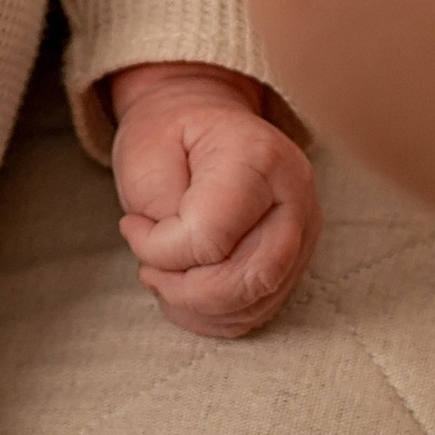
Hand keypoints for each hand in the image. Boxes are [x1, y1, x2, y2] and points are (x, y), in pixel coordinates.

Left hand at [110, 62, 318, 340]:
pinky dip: (214, 315)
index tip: (131, 226)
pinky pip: (258, 310)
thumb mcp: (146, 152)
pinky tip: (183, 289)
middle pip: (250, 279)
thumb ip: (161, 210)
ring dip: (196, 307)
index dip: (160, 249)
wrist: (201, 119)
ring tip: (162, 274)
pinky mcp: (297, 259)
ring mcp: (304, 231)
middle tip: (147, 268)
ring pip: (256, 304)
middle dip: (184, 292)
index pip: (211, 237)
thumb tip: (174, 262)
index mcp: (258, 157)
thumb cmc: (170, 134)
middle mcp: (295, 196)